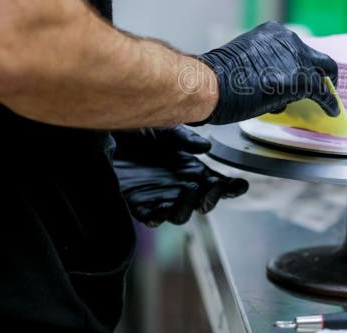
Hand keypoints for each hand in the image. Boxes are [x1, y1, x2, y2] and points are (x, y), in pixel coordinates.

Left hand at [111, 126, 247, 226]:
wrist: (106, 133)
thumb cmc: (138, 129)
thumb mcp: (166, 128)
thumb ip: (185, 139)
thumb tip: (206, 147)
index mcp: (192, 170)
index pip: (217, 184)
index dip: (231, 188)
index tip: (240, 184)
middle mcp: (179, 187)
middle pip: (203, 202)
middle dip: (213, 197)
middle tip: (214, 185)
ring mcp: (160, 197)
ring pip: (181, 215)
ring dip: (188, 206)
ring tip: (189, 189)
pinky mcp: (137, 204)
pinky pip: (150, 218)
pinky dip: (156, 218)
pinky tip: (159, 211)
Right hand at [196, 21, 338, 124]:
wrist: (211, 83)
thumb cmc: (218, 76)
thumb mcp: (245, 58)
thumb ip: (264, 64)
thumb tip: (276, 84)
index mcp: (272, 32)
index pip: (295, 47)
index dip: (301, 63)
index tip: (302, 72)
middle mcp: (289, 40)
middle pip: (316, 57)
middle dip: (322, 72)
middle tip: (324, 83)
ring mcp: (296, 59)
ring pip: (324, 72)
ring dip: (325, 88)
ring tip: (326, 101)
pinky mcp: (301, 80)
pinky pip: (323, 93)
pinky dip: (329, 103)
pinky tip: (331, 111)